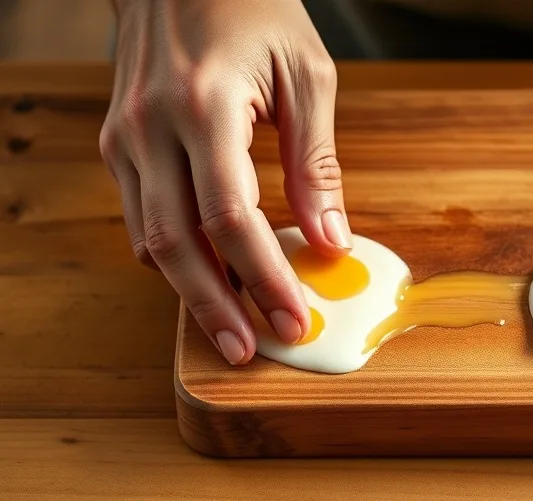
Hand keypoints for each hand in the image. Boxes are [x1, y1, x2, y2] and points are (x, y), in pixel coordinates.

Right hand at [99, 0, 350, 364]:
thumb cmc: (253, 10)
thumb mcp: (306, 77)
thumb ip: (316, 163)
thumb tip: (330, 241)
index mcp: (203, 105)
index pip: (229, 217)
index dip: (263, 278)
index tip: (295, 318)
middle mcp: (150, 126)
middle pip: (176, 244)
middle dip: (216, 307)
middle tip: (251, 351)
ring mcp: (124, 137)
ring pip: (148, 240)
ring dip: (191, 291)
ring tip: (233, 329)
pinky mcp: (118, 144)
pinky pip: (140, 218)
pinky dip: (175, 256)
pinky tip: (210, 279)